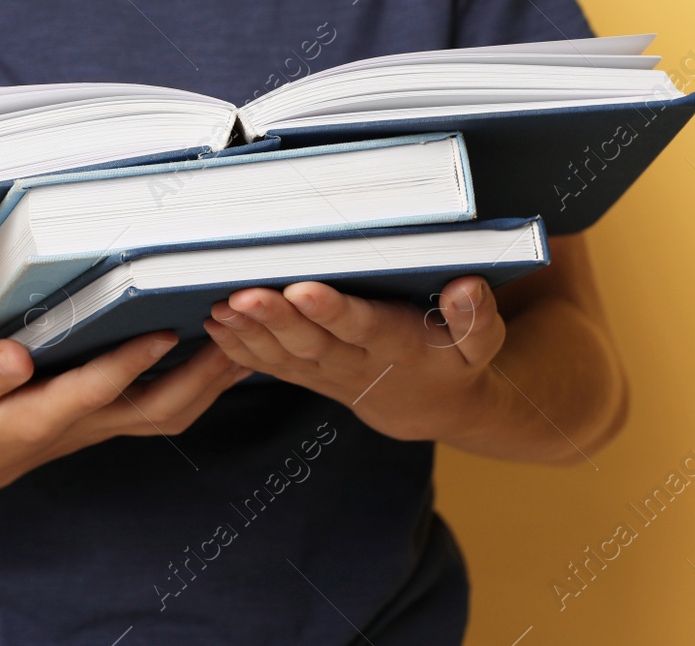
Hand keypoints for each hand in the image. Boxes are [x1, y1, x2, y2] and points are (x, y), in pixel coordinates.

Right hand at [0, 333, 248, 501]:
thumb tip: (14, 356)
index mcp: (39, 418)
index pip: (95, 391)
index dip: (130, 363)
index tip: (164, 331)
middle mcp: (80, 426)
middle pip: (155, 411)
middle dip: (201, 376)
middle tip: (233, 332)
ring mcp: (98, 425)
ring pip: (168, 413)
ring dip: (211, 381)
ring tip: (247, 337)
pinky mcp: (105, 418)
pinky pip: (163, 406)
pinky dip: (199, 382)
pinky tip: (219, 352)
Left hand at [202, 277, 506, 445]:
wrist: (431, 407)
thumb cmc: (455, 362)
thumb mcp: (480, 345)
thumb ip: (476, 318)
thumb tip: (467, 287)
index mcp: (397, 347)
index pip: (362, 328)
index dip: (333, 312)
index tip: (304, 290)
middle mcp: (356, 362)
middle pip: (311, 342)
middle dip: (275, 319)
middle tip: (244, 294)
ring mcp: (327, 373)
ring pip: (283, 355)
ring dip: (248, 332)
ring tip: (220, 306)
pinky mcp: (308, 375)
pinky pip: (271, 366)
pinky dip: (240, 348)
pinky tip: (214, 324)